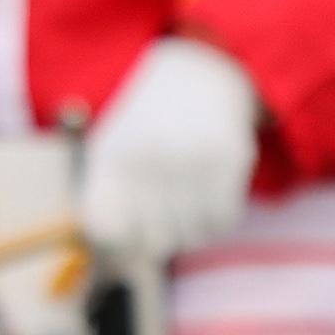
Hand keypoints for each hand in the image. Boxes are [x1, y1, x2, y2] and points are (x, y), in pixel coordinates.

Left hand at [78, 37, 267, 266]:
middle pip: (154, 242)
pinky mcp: (228, 157)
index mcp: (113, 156)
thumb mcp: (113, 150)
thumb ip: (106, 206)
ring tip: (188, 201)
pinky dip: (217, 219)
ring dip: (191, 229)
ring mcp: (191, 158)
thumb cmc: (149, 120)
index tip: (128, 240)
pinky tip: (210, 194)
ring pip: (192, 236)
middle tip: (166, 216)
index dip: (117, 248)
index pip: (107, 234)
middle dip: (160, 238)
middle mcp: (150, 158)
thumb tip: (118, 266)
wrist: (200, 68)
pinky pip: (222, 220)